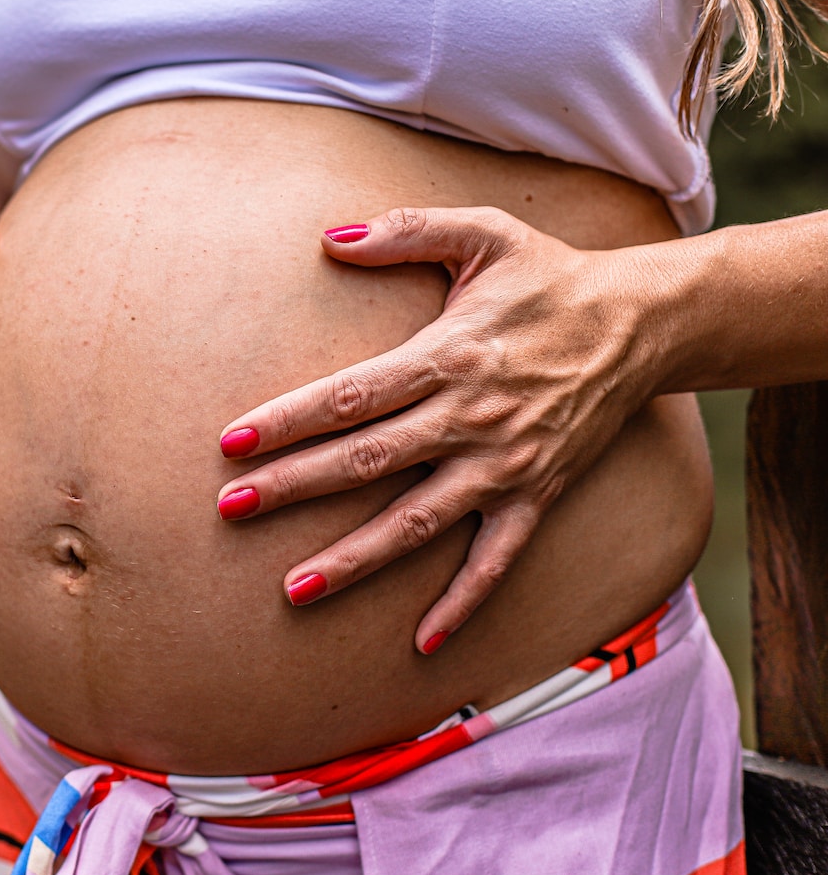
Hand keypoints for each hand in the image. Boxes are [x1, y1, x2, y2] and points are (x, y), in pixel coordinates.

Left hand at [216, 207, 665, 651]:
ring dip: (354, 559)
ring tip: (293, 588)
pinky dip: (461, 604)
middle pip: (366, 462)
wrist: (644, 323)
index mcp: (447, 357)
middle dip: (294, 487)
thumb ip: (404, 230)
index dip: (289, 420)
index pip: (351, 396)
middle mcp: (469, 419)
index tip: (232, 443)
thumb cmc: (549, 277)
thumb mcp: (483, 233)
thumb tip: (328, 236)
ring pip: (416, 523)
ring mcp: (503, 466)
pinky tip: (422, 644)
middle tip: (230, 509)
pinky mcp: (535, 496)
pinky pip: (495, 561)